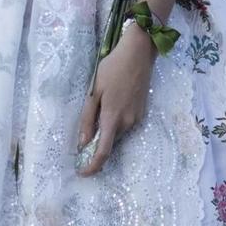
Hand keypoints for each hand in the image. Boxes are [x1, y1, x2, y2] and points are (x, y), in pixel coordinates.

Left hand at [77, 24, 156, 175]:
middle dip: (97, 144)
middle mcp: (128, 123)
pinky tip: (112, 102)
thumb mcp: (94, 91)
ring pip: (118, 133)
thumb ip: (88, 118)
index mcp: (113, 118)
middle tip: (85, 131)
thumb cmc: (112, 68)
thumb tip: (83, 143)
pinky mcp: (142, 112)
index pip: (103, 152)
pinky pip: (125, 125)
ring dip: (107, 130)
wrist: (138, 53)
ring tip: (100, 108)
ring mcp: (137, 118)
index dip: (93, 166)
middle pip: (110, 142)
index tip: (83, 173)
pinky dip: (116, 123)